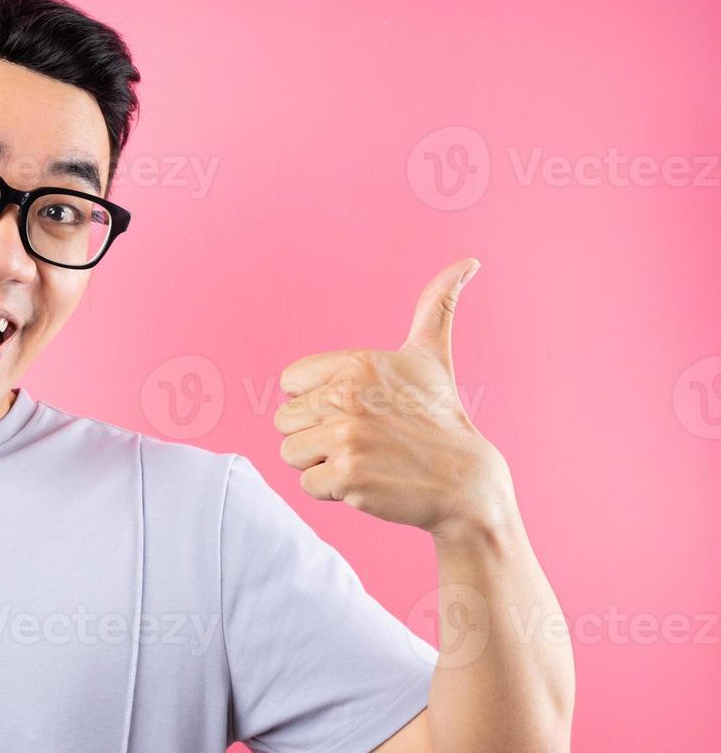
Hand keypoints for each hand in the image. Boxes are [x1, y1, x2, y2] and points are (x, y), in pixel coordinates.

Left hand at [273, 258, 515, 542]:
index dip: (316, 401)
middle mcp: (348, 394)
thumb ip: (435, 305)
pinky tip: (366, 481)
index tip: (357, 409)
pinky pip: (306, 485)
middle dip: (315, 434)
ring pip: (290, 453)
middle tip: (362, 439)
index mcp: (356, 363)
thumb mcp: (431, 356)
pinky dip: (331, 491)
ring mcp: (347, 436)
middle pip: (284, 420)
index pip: (289, 383)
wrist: (465, 481)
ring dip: (319, 463)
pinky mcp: (347, 475)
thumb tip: (468, 262)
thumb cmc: (440, 418)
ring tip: (362, 458)